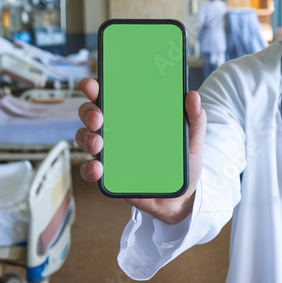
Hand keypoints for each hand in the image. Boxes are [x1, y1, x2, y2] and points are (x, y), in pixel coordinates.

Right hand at [75, 77, 206, 225]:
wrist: (182, 199)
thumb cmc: (183, 164)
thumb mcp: (192, 140)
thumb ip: (195, 119)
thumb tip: (193, 96)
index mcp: (133, 117)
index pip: (110, 96)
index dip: (96, 88)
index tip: (92, 83)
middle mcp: (116, 132)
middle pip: (91, 114)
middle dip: (88, 111)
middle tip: (98, 117)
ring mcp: (110, 153)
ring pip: (86, 138)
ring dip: (86, 138)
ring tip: (98, 143)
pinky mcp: (109, 176)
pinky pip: (90, 170)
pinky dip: (88, 168)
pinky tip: (97, 168)